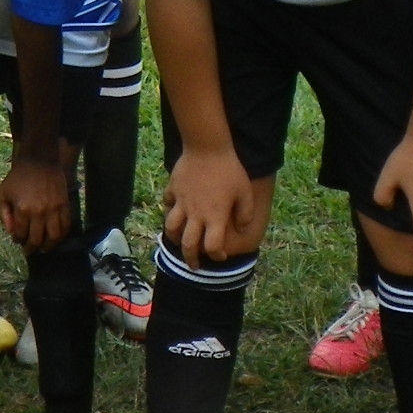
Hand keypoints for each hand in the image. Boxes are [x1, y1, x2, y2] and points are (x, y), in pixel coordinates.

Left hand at [0, 151, 70, 251]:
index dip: (19, 241)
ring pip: (55, 236)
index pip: (21, 234)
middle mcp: (40, 212)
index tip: (18, 241)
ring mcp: (54, 209)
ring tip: (45, 248)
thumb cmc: (18, 178)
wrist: (39, 161)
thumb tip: (11, 232)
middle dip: (33, 248)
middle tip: (30, 250)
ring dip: (50, 246)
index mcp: (23, 210)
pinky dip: (63, 235)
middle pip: (38, 239)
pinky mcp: (65, 205)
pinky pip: (66, 225)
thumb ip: (3, 214)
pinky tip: (57, 237)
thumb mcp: (2, 193)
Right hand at [161, 144, 257, 262]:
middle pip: (188, 245)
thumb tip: (243, 229)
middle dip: (191, 259)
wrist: (207, 147)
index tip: (220, 256)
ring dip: (175, 239)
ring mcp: (182, 203)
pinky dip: (169, 210)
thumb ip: (245, 214)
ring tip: (179, 241)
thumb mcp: (245, 192)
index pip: (212, 246)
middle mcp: (196, 215)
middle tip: (194, 265)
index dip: (216, 256)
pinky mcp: (173, 190)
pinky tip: (174, 210)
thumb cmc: (229, 170)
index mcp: (214, 217)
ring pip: (171, 228)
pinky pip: (167, 204)